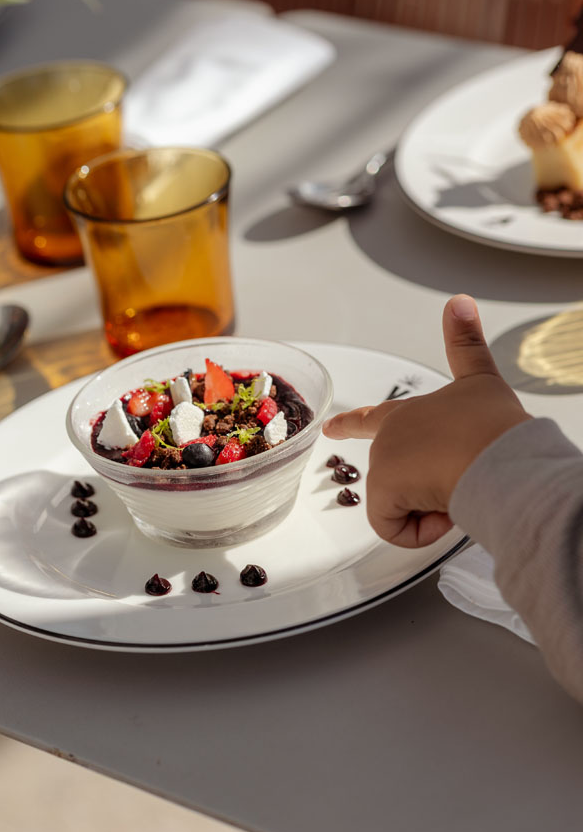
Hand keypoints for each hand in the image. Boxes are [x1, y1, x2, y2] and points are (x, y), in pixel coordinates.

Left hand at [321, 295, 530, 547]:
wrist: (501, 456)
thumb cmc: (495, 427)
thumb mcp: (481, 381)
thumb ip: (465, 344)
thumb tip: (459, 300)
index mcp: (407, 414)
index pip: (373, 418)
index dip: (351, 424)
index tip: (330, 428)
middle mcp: (389, 438)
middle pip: (399, 483)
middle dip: (430, 493)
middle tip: (463, 479)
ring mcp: (383, 463)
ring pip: (401, 508)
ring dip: (433, 509)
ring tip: (460, 488)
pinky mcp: (384, 490)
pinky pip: (395, 529)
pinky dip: (422, 531)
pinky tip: (447, 509)